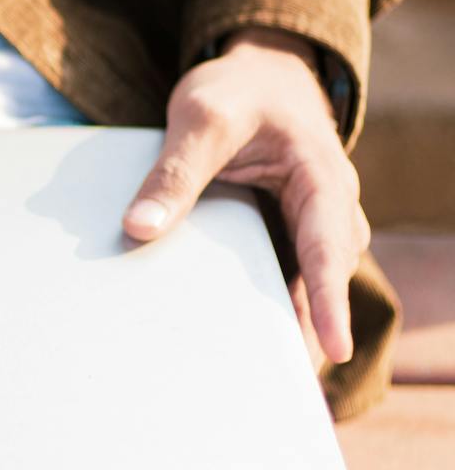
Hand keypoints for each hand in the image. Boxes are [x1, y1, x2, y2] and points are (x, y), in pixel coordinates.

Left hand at [123, 26, 368, 364]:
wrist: (258, 79)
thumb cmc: (237, 92)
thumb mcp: (200, 117)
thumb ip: (172, 172)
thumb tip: (137, 228)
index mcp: (321, 177)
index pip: (326, 246)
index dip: (329, 299)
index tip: (333, 346)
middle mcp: (328, 209)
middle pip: (322, 279)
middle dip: (312, 330)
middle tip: (286, 390)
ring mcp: (310, 227)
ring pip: (305, 285)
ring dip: (288, 327)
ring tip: (259, 386)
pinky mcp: (285, 237)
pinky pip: (282, 278)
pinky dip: (266, 309)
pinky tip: (234, 346)